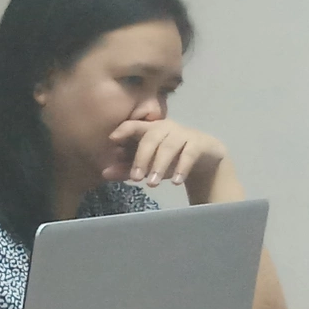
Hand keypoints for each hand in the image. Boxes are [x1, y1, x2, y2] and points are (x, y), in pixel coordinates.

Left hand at [105, 118, 229, 194]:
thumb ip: (125, 169)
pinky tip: (176, 182)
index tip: (112, 139)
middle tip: (135, 178)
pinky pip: (189, 153)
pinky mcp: (199, 143)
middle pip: (150, 138)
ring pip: (168, 146)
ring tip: (152, 184)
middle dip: (141, 158)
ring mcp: (183, 133)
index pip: (134, 125)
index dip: (124, 130)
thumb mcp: (147, 165)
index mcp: (148, 129)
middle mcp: (165, 127)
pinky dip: (182, 168)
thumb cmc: (169, 158)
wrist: (204, 158)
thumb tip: (104, 173)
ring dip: (159, 166)